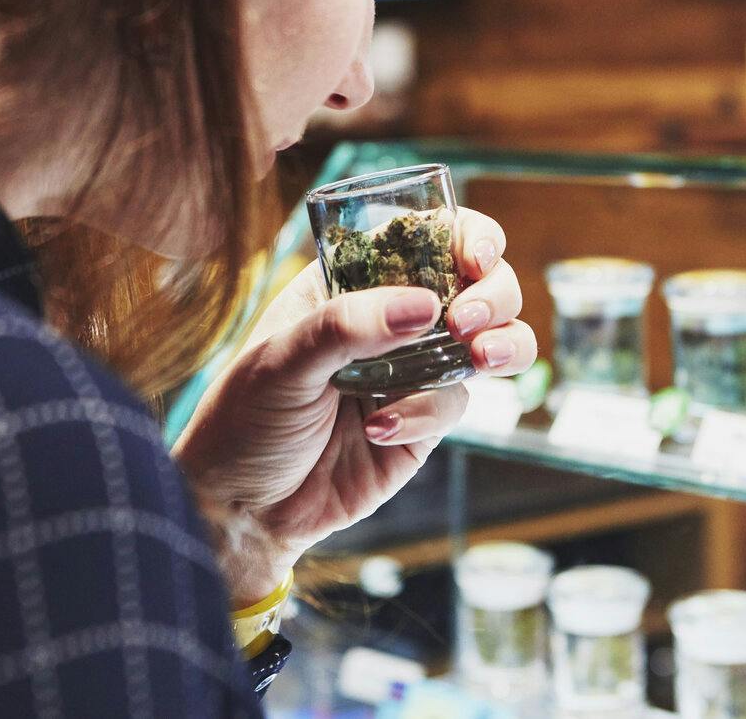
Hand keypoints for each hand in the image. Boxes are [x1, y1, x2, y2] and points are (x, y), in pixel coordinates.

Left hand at [171, 208, 535, 606]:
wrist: (242, 510)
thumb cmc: (243, 419)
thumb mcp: (281, 360)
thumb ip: (348, 326)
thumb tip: (425, 306)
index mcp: (352, 283)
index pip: (422, 237)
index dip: (462, 236)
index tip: (473, 255)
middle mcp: (390, 319)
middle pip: (475, 282)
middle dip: (492, 292)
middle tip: (467, 320)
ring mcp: (412, 370)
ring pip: (487, 339)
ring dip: (503, 342)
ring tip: (482, 358)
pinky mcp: (424, 422)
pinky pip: (455, 403)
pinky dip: (429, 413)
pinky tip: (380, 430)